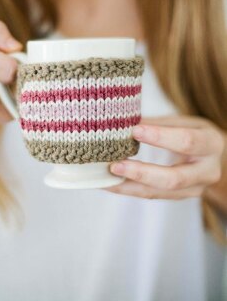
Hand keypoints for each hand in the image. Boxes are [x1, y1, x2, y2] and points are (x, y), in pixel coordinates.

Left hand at [105, 115, 224, 199]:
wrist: (213, 157)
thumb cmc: (194, 133)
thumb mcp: (182, 122)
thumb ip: (157, 124)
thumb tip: (123, 121)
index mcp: (210, 144)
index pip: (186, 141)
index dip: (160, 137)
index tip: (134, 131)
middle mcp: (207, 171)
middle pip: (174, 178)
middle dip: (141, 173)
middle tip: (115, 166)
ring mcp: (195, 189)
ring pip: (159, 192)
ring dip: (129, 186)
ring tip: (104, 178)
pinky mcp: (180, 197)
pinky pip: (152, 195)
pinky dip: (129, 189)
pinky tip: (110, 183)